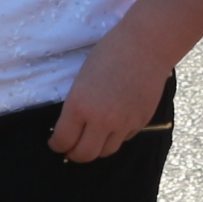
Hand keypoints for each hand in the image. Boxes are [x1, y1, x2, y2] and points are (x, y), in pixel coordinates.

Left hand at [49, 34, 168, 161]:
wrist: (146, 46)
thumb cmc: (110, 52)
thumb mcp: (82, 79)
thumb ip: (77, 106)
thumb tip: (73, 127)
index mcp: (79, 105)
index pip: (63, 140)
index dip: (57, 145)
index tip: (56, 143)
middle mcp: (100, 120)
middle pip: (84, 155)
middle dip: (74, 154)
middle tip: (71, 149)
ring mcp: (123, 124)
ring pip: (105, 152)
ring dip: (96, 148)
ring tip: (92, 140)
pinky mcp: (140, 122)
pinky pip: (123, 139)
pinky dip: (116, 137)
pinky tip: (113, 125)